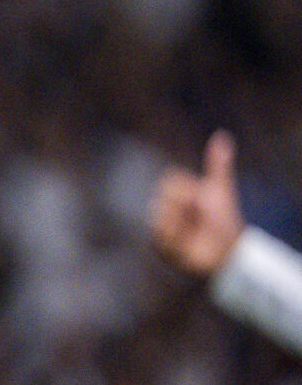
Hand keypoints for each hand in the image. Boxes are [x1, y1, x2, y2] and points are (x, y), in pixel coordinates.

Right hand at [150, 130, 244, 278]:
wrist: (226, 248)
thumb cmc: (224, 218)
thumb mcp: (220, 188)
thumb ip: (218, 164)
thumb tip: (222, 135)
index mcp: (177, 193)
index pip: (171, 180)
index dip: (187, 187)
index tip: (201, 198)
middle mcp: (165, 208)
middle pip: (164, 195)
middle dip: (185, 203)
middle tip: (199, 214)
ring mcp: (159, 226)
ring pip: (160, 213)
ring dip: (182, 219)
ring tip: (193, 229)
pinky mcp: (158, 245)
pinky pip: (159, 233)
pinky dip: (176, 234)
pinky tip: (187, 239)